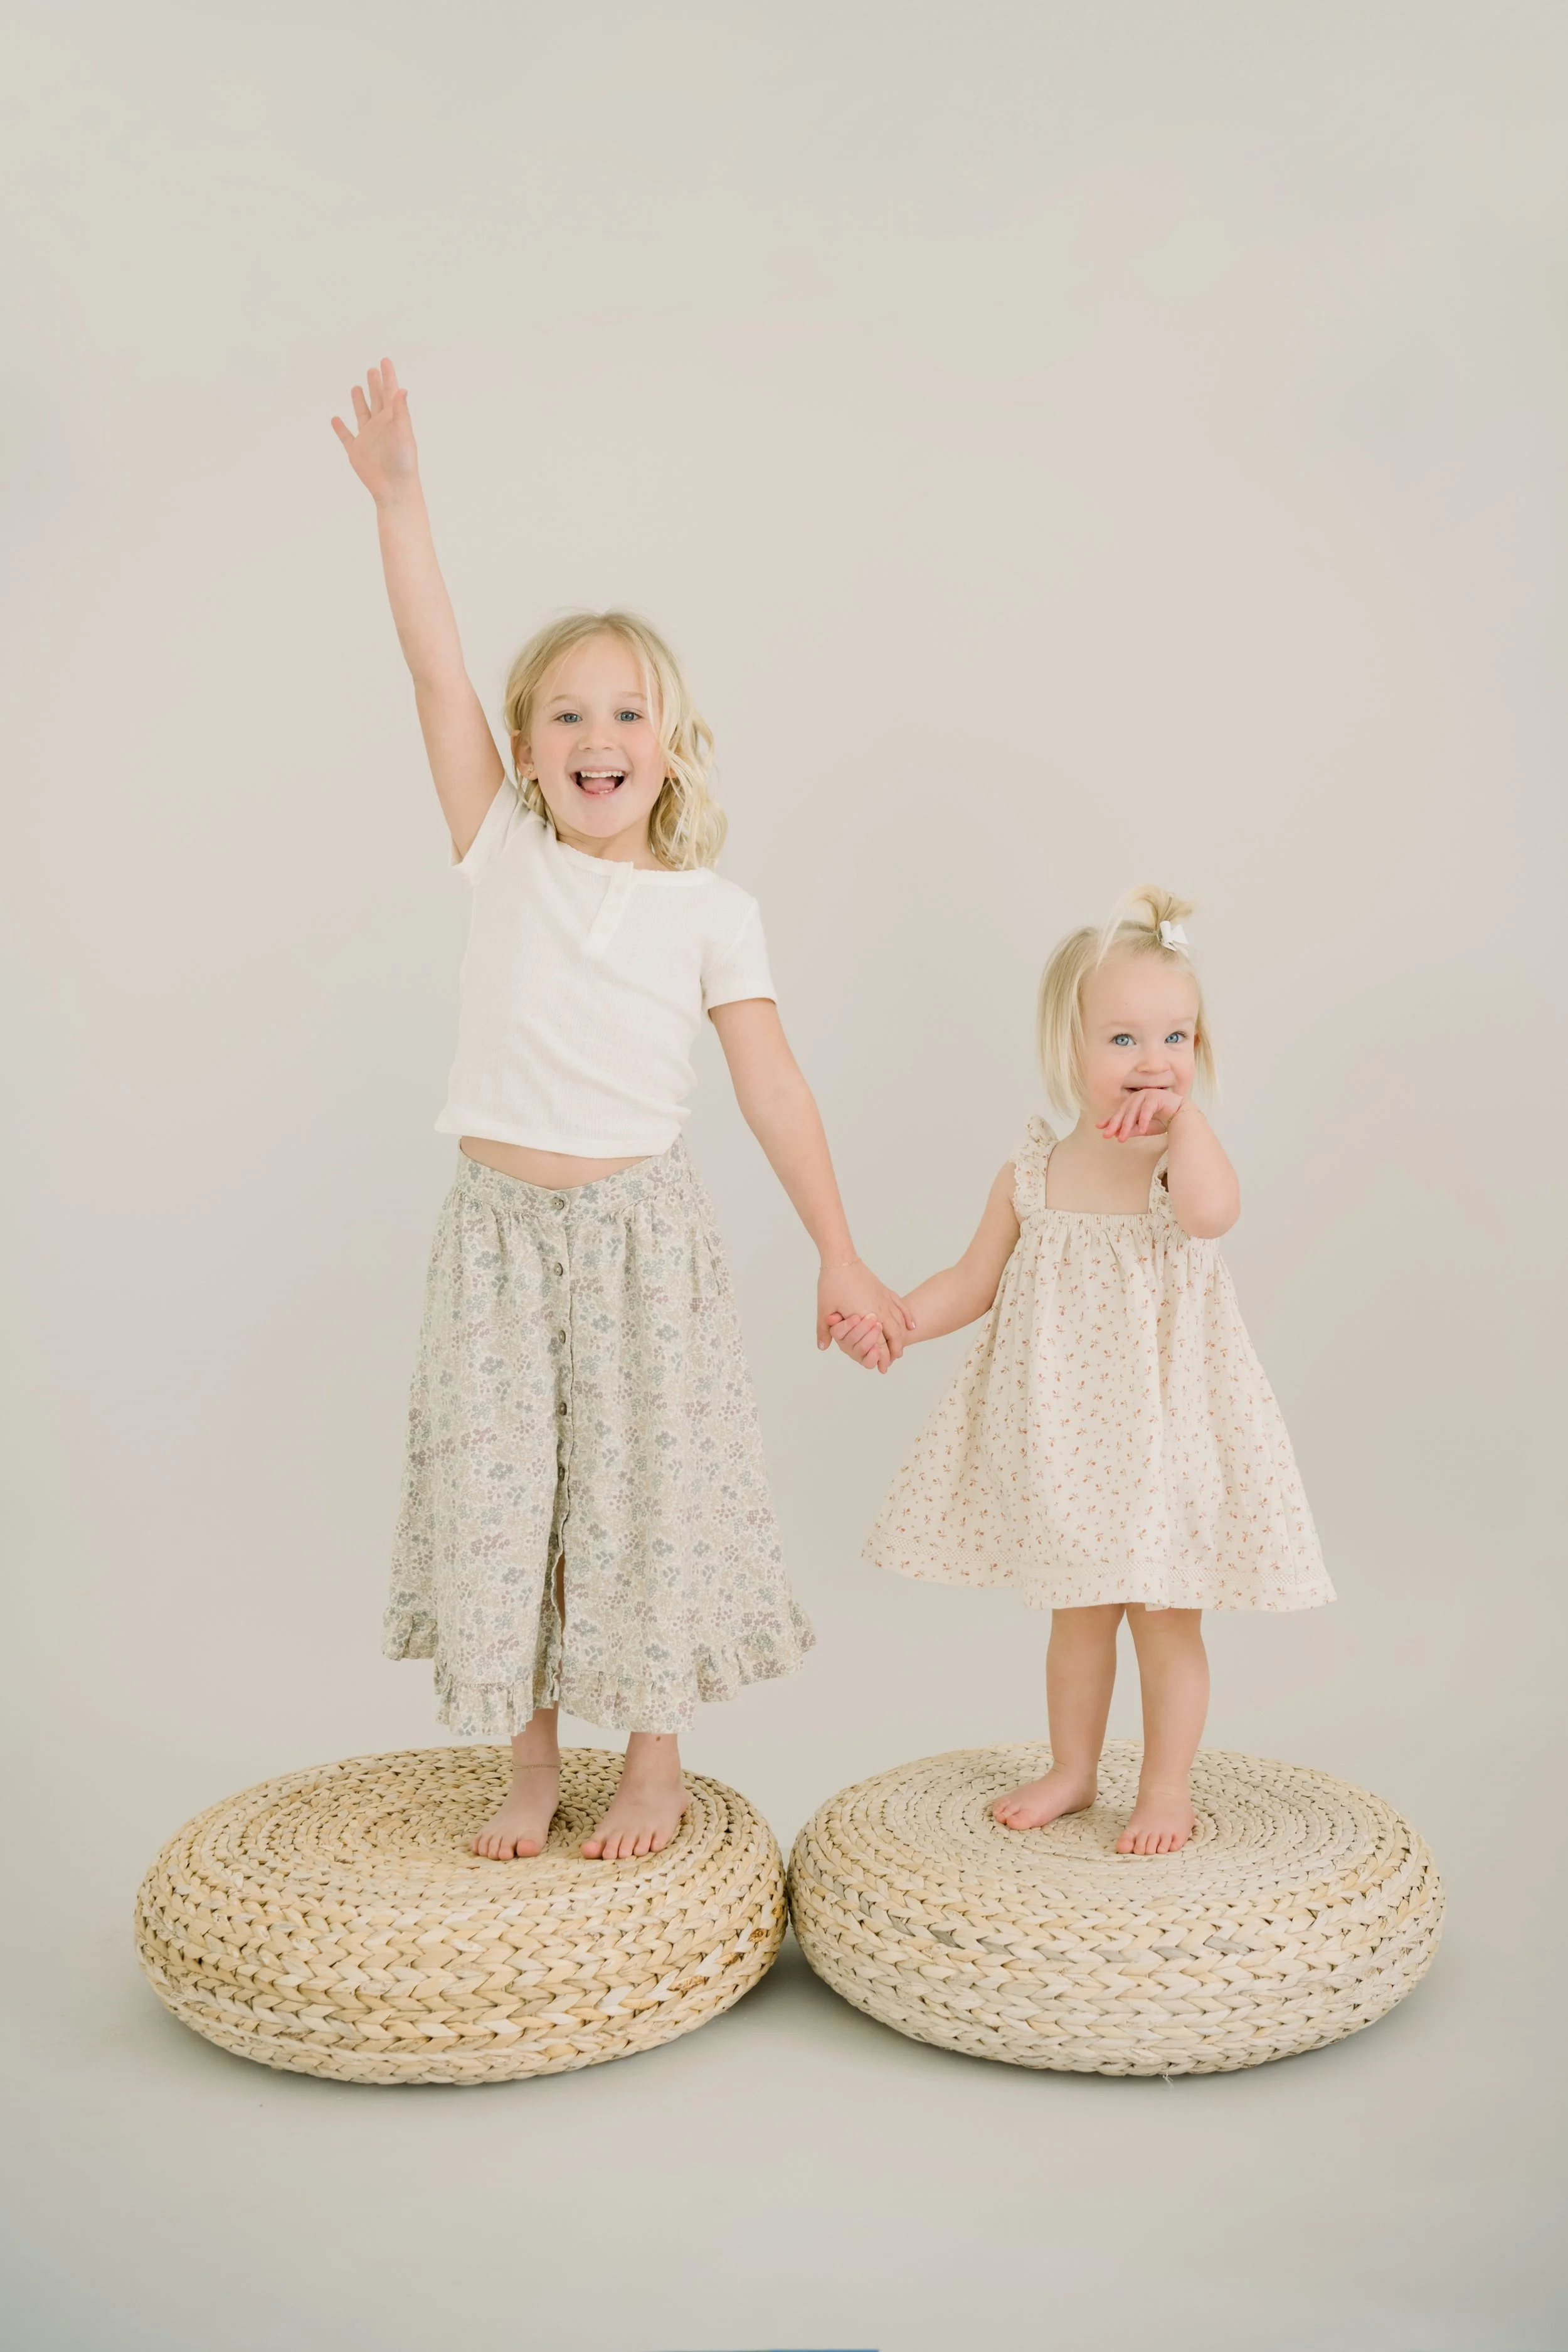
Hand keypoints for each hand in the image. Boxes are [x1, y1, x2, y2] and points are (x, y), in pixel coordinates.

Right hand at [330, 358, 420, 503]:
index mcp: (393, 420)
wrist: (394, 488)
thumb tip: (402, 389)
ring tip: (356, 387)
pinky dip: (340, 428)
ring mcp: (368, 438)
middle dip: (374, 384)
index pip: (390, 392)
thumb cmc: (403, 463)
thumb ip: (401, 411)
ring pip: (362, 414)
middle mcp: (380, 426)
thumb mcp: (403, 433)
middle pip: (376, 399)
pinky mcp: (356, 451)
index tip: (385, 360)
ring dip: (358, 400)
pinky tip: (335, 419)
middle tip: (372, 369)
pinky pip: (346, 437)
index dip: (388, 376)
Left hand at [816, 1257, 912, 1369]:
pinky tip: (911, 1325)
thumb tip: (822, 1346)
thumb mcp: (824, 1309)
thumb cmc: (832, 1283)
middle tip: (893, 1361)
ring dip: (901, 1337)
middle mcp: (880, 1309)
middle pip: (895, 1335)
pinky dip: (907, 1317)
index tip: (882, 1368)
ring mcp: (884, 1299)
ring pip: (900, 1322)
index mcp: (867, 1316)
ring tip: (900, 1348)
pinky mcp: (884, 1290)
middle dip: (895, 1350)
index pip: (880, 1343)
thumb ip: (824, 1330)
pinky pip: (900, 1306)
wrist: (841, 1259)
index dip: (882, 1358)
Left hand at [1097, 1089, 1184, 1142]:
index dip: (1109, 1119)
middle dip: (1115, 1124)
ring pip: (1133, 1111)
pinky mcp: (1156, 1097)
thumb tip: (1117, 1135)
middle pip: (1123, 1112)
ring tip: (1122, 1137)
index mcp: (1133, 1103)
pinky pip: (1147, 1109)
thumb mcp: (1144, 1128)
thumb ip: (1132, 1130)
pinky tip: (1142, 1129)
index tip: (1099, 1127)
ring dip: (1127, 1125)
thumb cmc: (1162, 1120)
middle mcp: (1137, 1097)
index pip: (1119, 1112)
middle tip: (1108, 1135)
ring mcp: (1146, 1095)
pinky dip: (1144, 1120)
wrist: (1181, 1115)